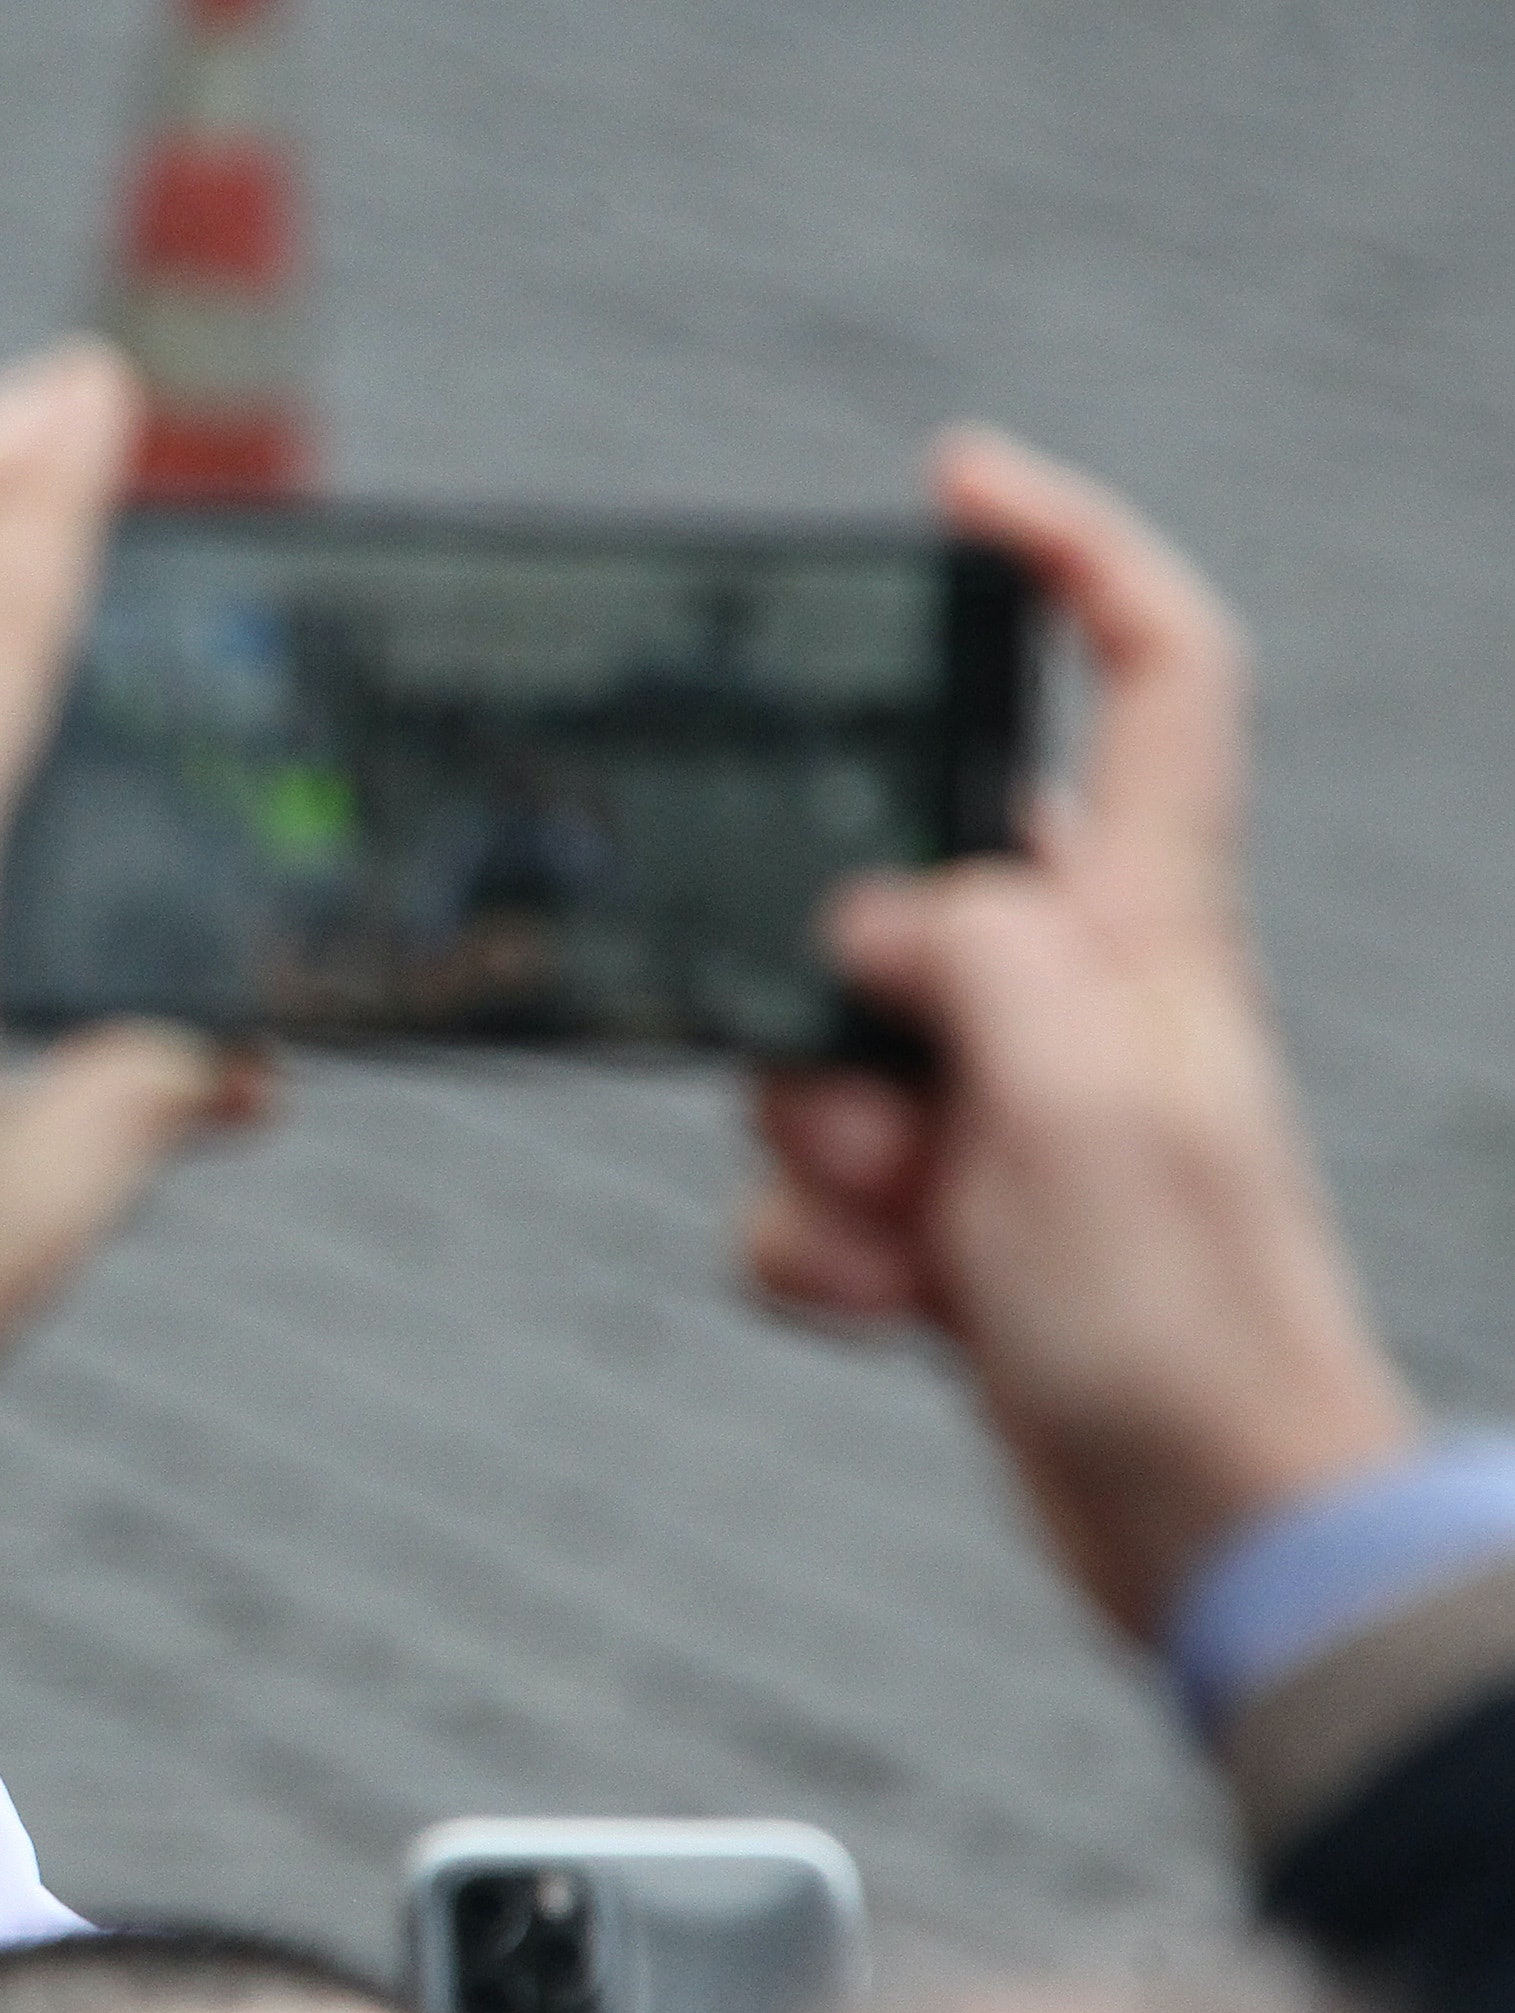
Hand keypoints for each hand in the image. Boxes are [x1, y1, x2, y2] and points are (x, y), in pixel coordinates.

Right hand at [743, 427, 1413, 1642]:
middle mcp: (1074, 998)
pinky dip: (820, 1253)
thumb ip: (978, 953)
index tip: (955, 484)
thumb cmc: (1187, 1322)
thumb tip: (876, 915)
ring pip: (817, 1051)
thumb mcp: (1083, 1099)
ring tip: (927, 1241)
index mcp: (1149, 929)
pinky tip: (902, 1310)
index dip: (1067, 552)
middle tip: (893, 1100)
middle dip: (828, 986)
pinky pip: (803, 1191)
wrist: (1209, 1528)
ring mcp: (1005, 1111)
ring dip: (825, 1155)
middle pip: (892, 886)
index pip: (1151, 671)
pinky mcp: (952, 1220)